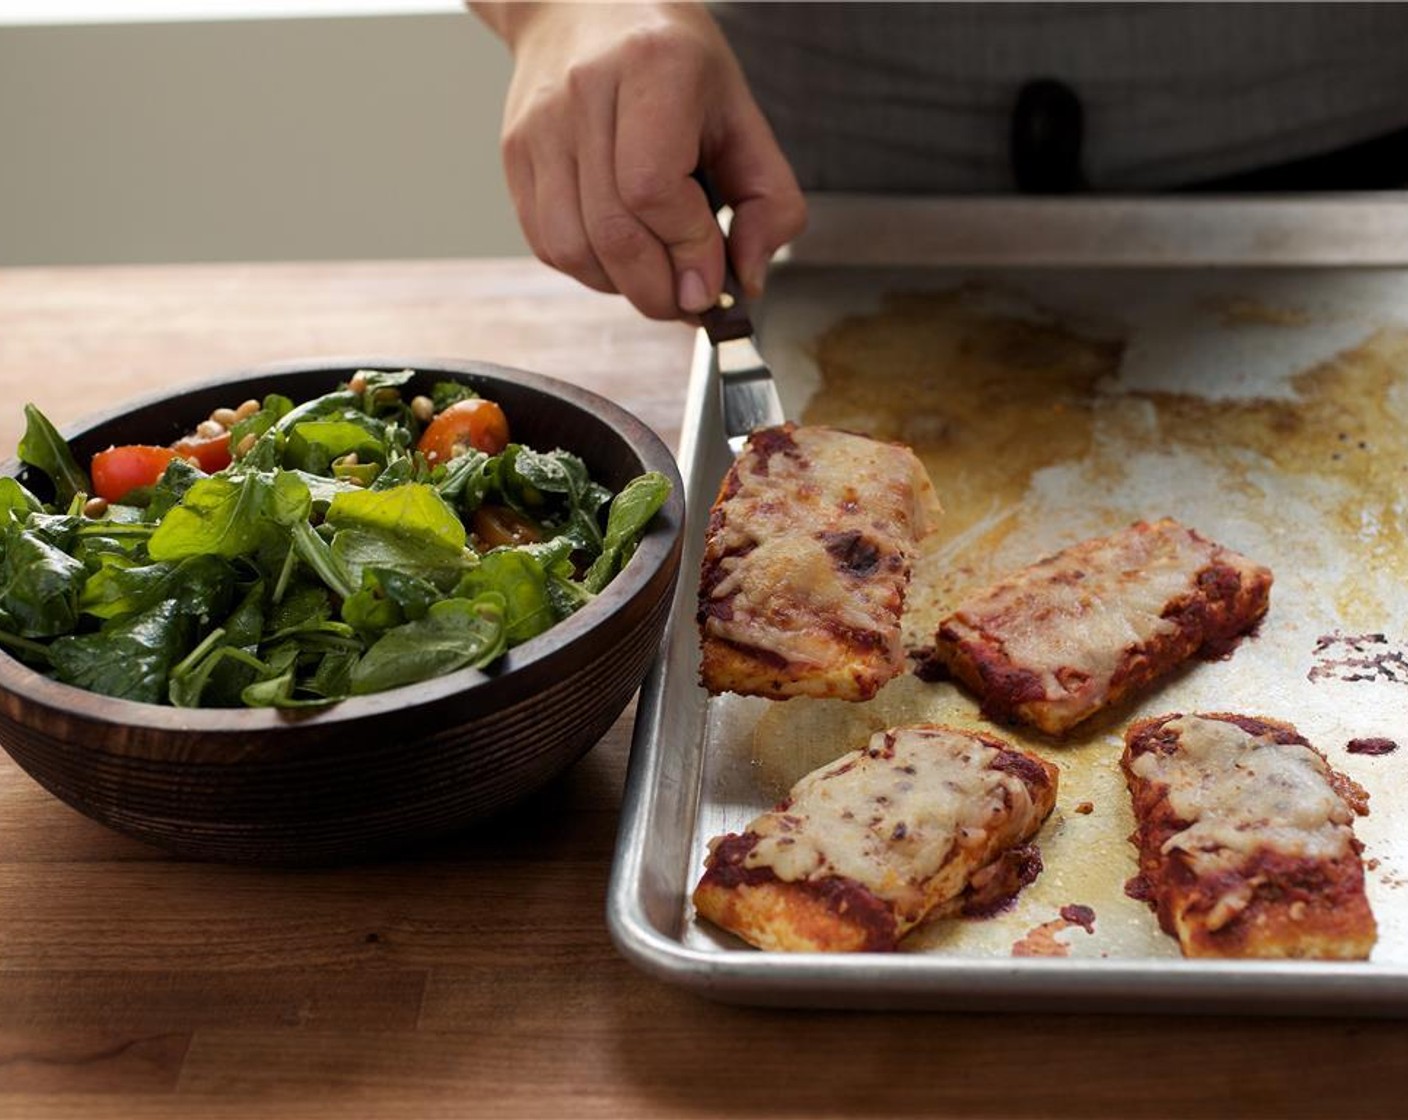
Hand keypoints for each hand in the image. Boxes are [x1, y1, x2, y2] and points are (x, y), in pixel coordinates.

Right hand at [472, 2, 806, 319]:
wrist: (586, 6)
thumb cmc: (674, 63)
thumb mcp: (742, 116)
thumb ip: (767, 200)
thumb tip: (749, 279)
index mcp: (652, 67)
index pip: (653, 190)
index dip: (687, 251)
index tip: (712, 283)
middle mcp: (585, 93)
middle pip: (612, 232)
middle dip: (658, 289)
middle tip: (690, 300)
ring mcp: (540, 127)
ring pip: (574, 249)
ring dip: (623, 286)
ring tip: (657, 274)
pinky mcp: (515, 156)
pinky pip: (549, 244)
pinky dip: (591, 271)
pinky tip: (621, 255)